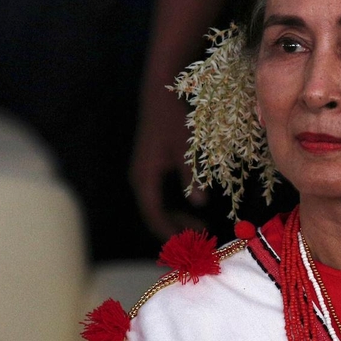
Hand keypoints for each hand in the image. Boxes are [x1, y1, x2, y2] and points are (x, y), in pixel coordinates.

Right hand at [129, 87, 207, 240]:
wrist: (159, 95)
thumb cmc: (172, 120)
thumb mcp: (186, 150)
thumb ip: (192, 178)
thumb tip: (200, 204)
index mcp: (144, 178)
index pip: (153, 214)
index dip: (169, 232)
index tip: (187, 245)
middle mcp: (140, 179)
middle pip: (154, 214)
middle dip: (175, 228)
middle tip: (199, 237)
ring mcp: (145, 174)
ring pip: (157, 206)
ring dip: (175, 218)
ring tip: (199, 227)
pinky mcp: (151, 169)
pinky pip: (160, 196)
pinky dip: (173, 206)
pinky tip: (192, 208)